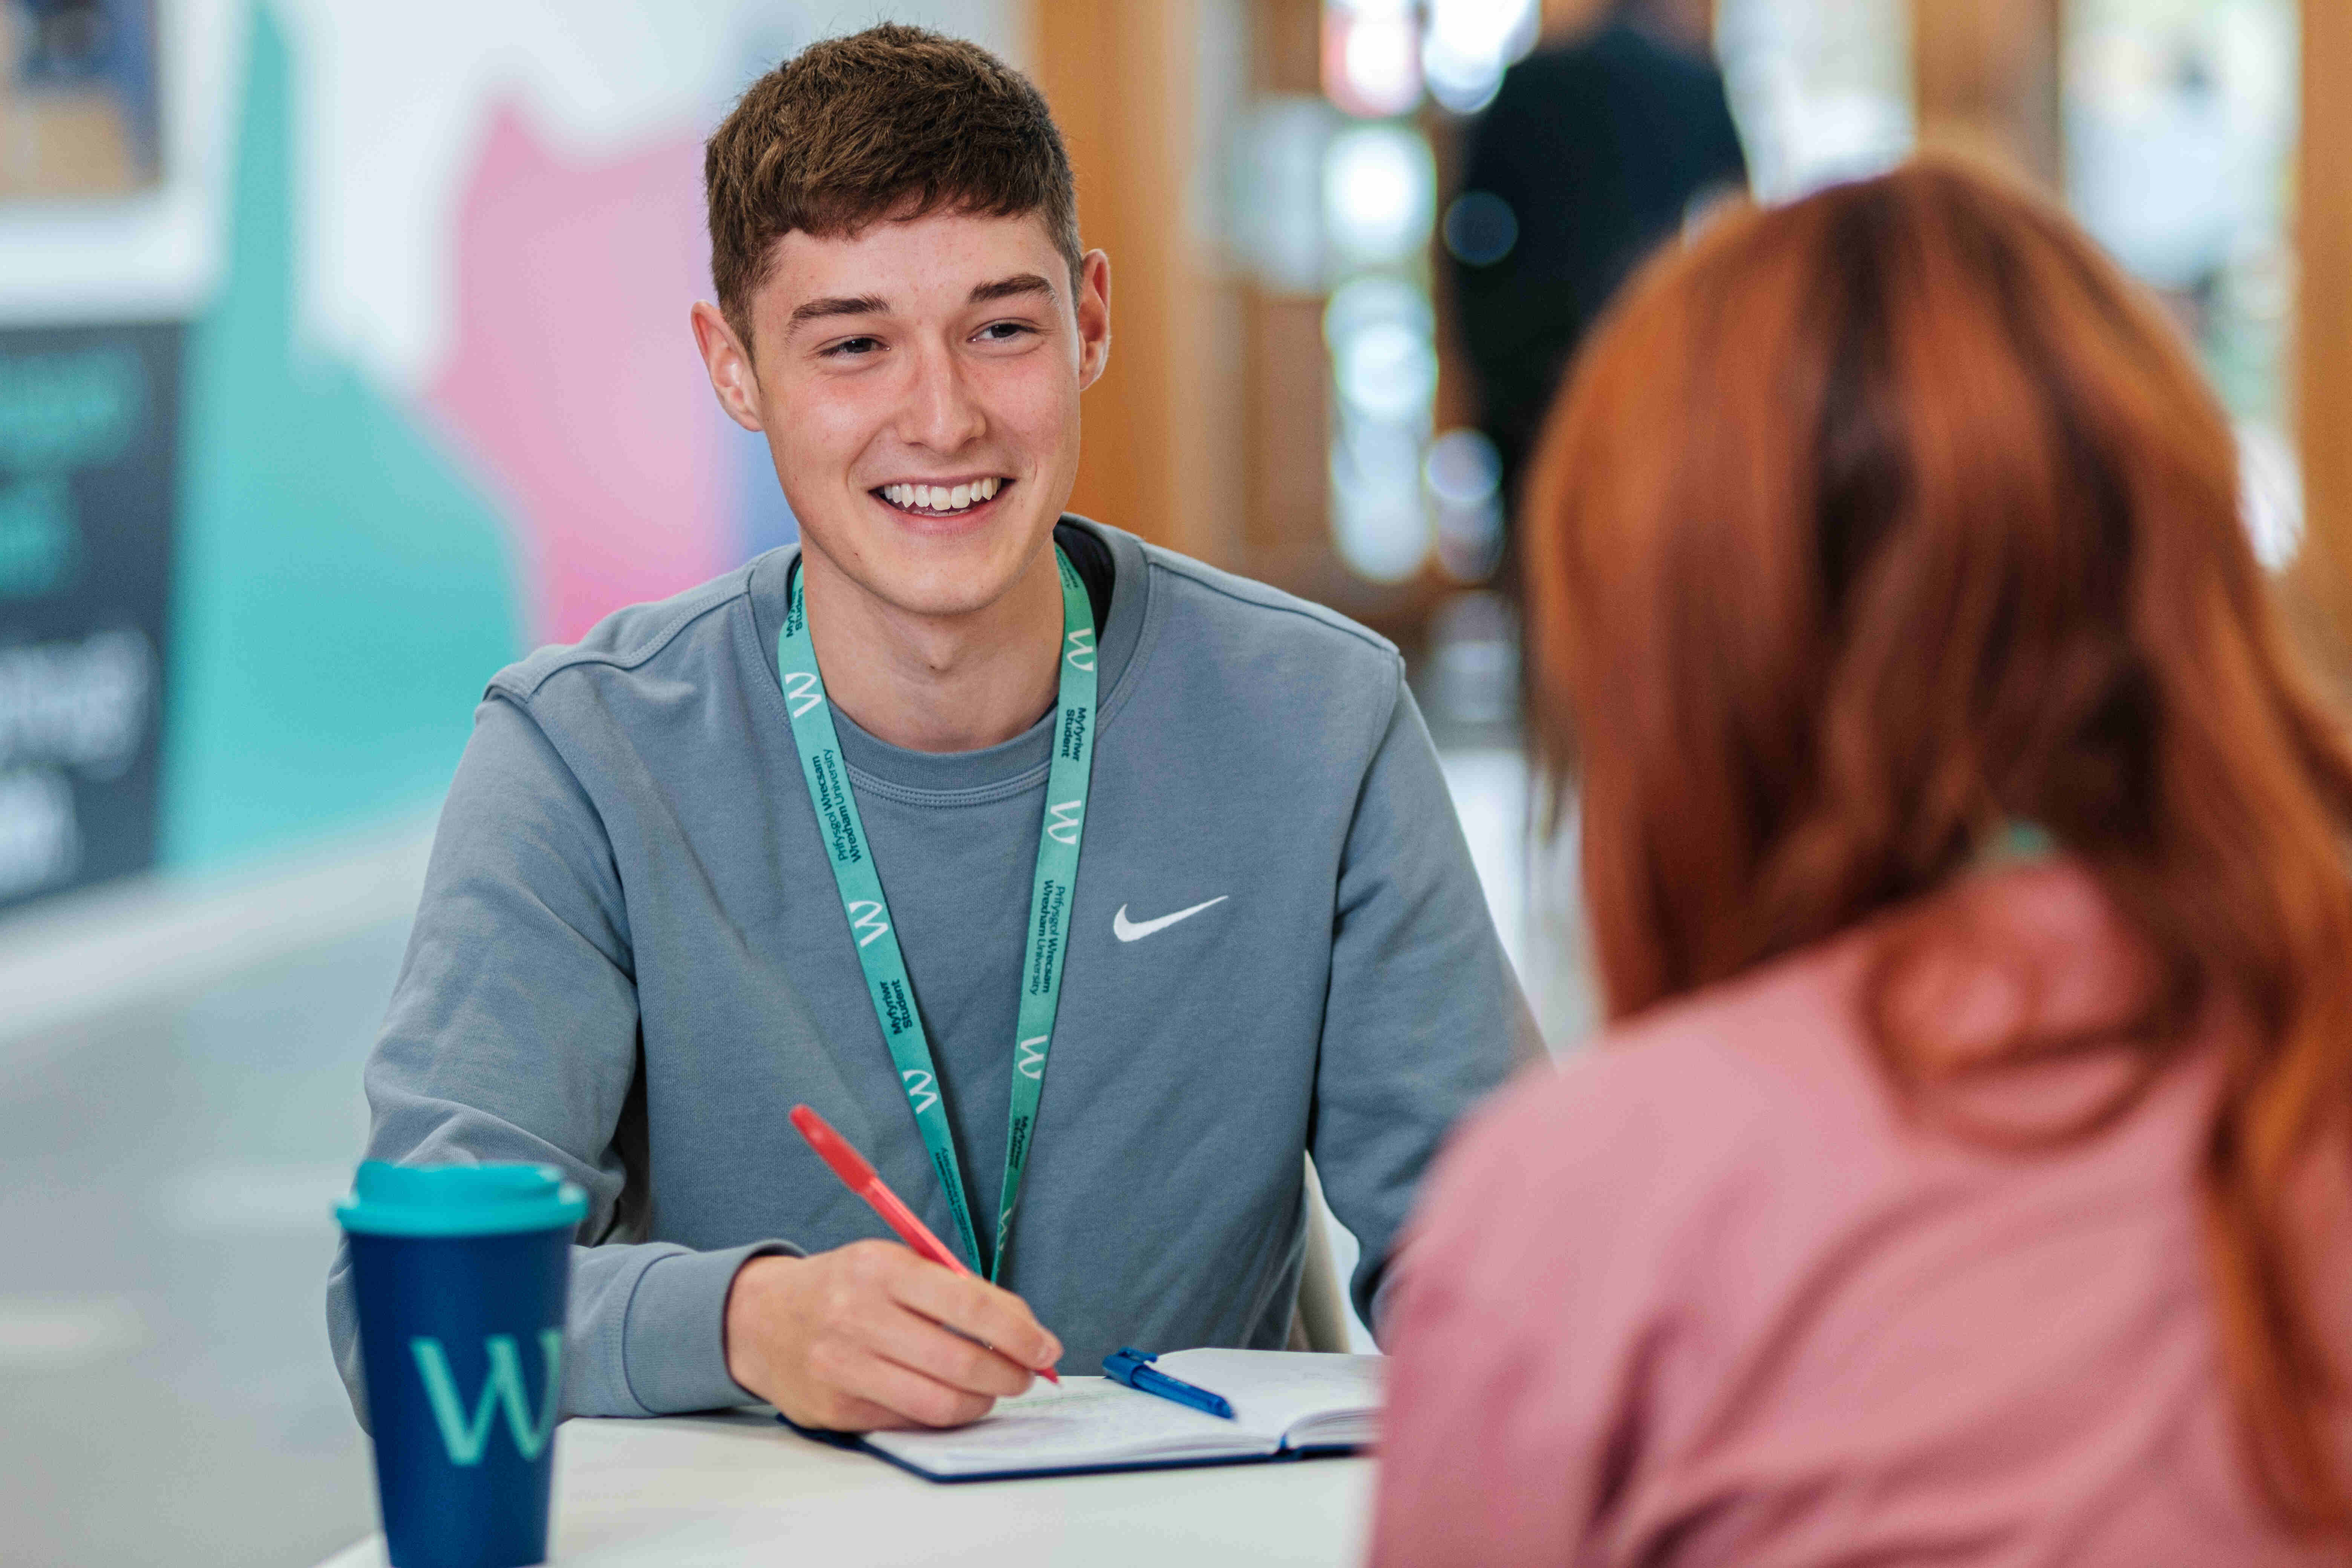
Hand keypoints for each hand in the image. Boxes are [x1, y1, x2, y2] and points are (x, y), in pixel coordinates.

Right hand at [723, 1242, 1062, 1430]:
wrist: (761, 1319)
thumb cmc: (845, 1287)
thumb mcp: (893, 1263)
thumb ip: (952, 1290)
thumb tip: (1022, 1330)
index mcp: (881, 1268)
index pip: (970, 1303)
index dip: (1020, 1331)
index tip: (1047, 1347)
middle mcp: (858, 1316)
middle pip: (961, 1361)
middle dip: (1010, 1374)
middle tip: (1027, 1374)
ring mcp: (843, 1367)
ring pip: (939, 1403)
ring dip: (982, 1401)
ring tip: (993, 1389)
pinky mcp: (836, 1409)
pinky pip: (909, 1421)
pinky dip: (942, 1415)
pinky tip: (949, 1399)